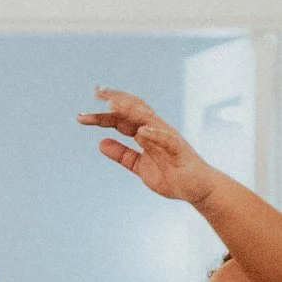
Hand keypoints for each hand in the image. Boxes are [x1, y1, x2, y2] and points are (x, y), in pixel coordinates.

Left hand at [77, 89, 219, 206]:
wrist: (196, 188)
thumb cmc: (171, 175)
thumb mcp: (139, 166)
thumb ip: (122, 155)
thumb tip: (101, 143)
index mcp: (146, 133)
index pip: (122, 118)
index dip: (104, 113)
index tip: (84, 112)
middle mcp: (156, 130)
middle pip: (133, 111)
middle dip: (115, 101)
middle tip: (96, 93)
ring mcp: (168, 137)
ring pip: (148, 119)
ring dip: (130, 110)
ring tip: (112, 104)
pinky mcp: (179, 150)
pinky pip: (166, 139)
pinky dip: (154, 134)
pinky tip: (141, 131)